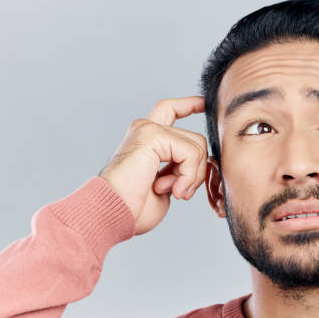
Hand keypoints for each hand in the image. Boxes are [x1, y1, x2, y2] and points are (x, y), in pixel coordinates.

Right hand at [98, 96, 206, 235]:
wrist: (112, 214)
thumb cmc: (134, 208)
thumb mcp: (167, 185)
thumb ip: (182, 169)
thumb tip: (207, 163)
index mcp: (148, 139)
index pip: (171, 111)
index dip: (190, 105)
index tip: (205, 103)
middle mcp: (146, 129)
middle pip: (196, 139)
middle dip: (197, 171)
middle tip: (181, 192)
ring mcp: (148, 129)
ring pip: (197, 146)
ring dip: (192, 177)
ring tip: (172, 192)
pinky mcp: (152, 135)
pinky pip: (191, 153)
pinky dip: (188, 176)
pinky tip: (172, 190)